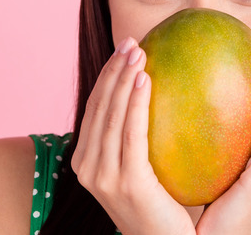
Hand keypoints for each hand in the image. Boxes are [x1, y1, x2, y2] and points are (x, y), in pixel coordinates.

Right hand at [72, 37, 195, 234]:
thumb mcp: (145, 170)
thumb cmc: (163, 208)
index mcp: (87, 161)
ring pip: (111, 116)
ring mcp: (103, 177)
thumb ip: (141, 139)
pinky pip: (130, 134)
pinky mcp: (125, 183)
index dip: (107, 76)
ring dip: (123, 79)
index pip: (95, 109)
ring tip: (138, 52)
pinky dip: (135, 103)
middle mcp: (88, 167)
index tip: (126, 49)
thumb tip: (161, 93)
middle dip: (113, 71)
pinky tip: (146, 79)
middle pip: (99, 107)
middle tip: (132, 42)